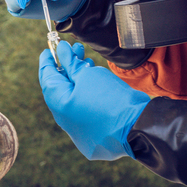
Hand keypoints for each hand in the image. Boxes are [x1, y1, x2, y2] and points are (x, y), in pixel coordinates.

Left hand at [39, 40, 149, 160]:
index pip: (47, 78)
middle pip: (60, 88)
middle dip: (67, 67)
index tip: (49, 49)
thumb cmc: (112, 99)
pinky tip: (94, 83)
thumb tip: (60, 50)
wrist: (139, 127)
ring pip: (72, 100)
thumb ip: (70, 62)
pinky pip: (83, 112)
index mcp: (59, 105)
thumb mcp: (89, 74)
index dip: (47, 61)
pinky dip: (85, 96)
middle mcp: (64, 121)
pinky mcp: (91, 137)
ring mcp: (77, 132)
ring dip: (77, 80)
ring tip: (87, 62)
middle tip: (74, 50)